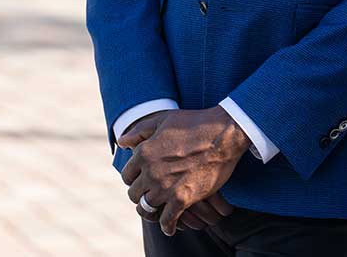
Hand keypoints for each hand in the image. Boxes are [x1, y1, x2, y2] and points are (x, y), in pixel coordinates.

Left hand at [120, 107, 249, 235]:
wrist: (224, 134)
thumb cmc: (195, 123)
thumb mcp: (164, 119)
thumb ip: (140, 130)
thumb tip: (122, 142)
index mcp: (144, 153)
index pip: (127, 175)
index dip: (135, 178)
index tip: (143, 179)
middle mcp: (150, 172)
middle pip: (134, 193)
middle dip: (142, 193)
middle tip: (152, 193)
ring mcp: (166, 187)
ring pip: (147, 208)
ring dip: (152, 209)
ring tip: (158, 209)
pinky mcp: (183, 199)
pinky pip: (167, 220)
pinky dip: (167, 226)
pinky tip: (169, 227)